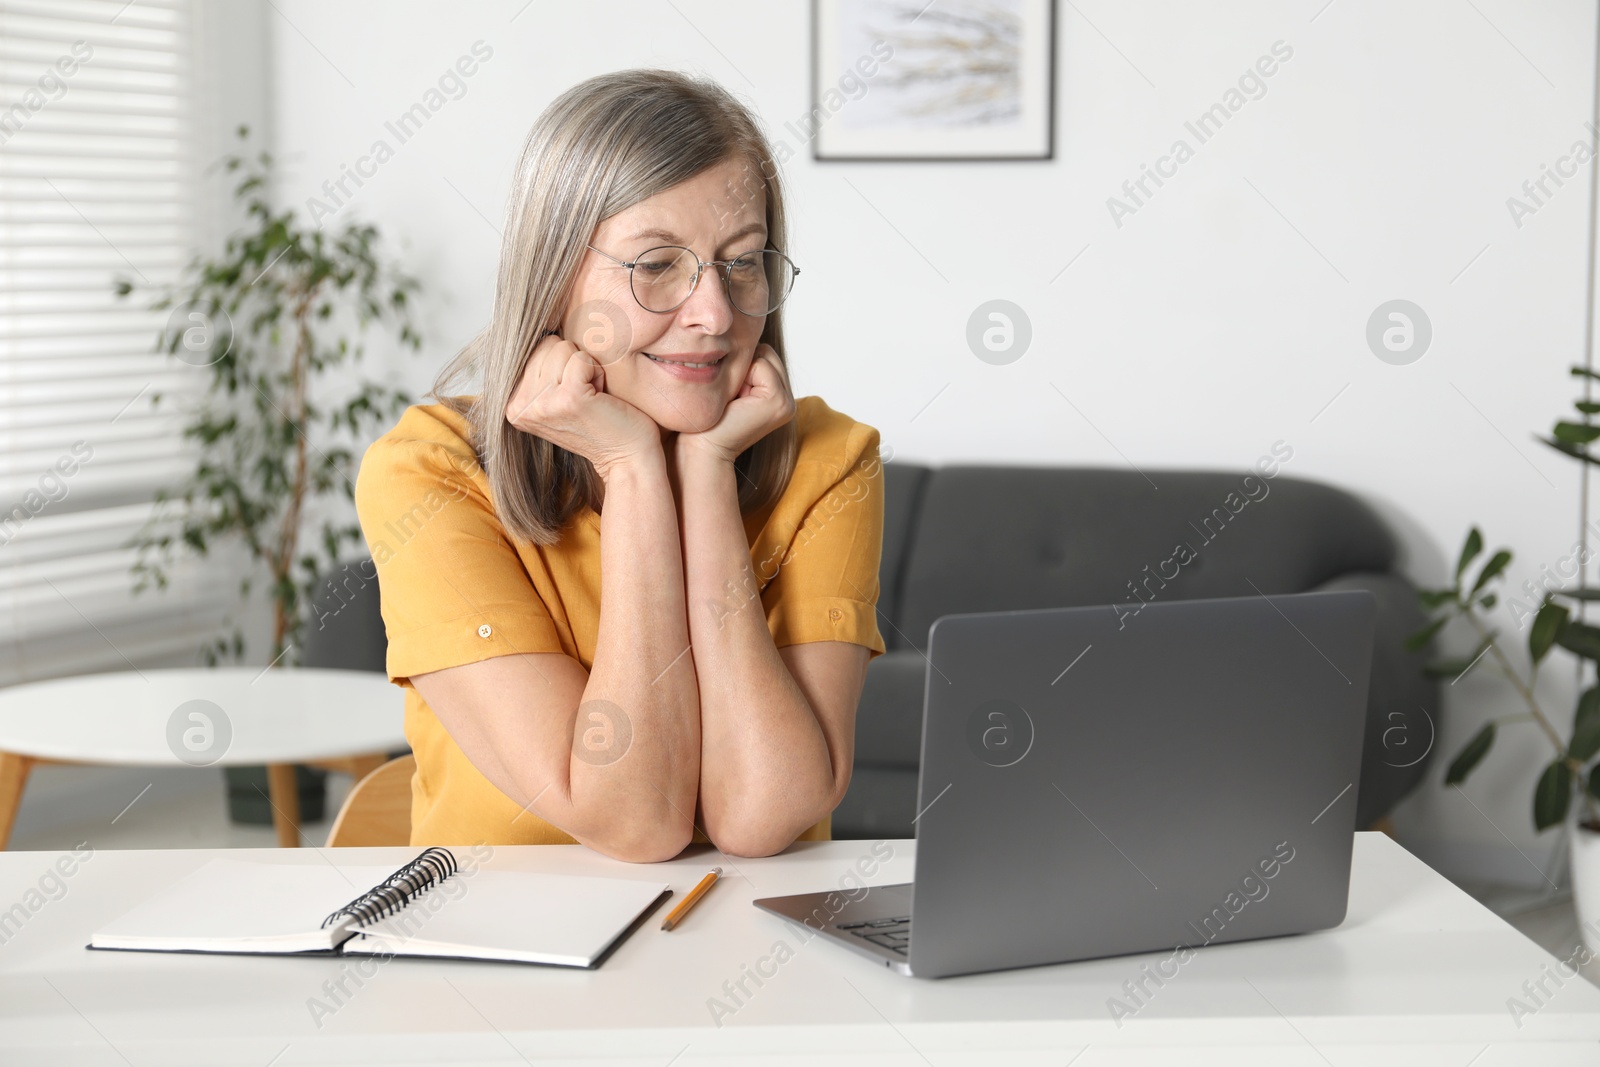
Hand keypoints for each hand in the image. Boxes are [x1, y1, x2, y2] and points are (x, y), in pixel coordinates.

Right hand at [504, 330, 661, 478]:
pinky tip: (600, 399)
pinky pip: (582, 358)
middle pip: (548, 345)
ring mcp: (541, 404)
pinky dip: (598, 374)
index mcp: (512, 404)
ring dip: (587, 369)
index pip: (534, 348)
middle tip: (585, 398)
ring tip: (592, 399)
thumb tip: (531, 322)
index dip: (562, 365)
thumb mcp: (557, 394)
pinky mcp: (568, 399)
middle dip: (574, 365)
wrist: (627, 457)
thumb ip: (540, 369)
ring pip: (564, 348)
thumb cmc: (600, 420)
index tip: (573, 396)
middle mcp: (518, 406)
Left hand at [675, 344, 795, 465]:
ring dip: (742, 372)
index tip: (730, 395)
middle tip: (731, 397)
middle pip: (766, 352)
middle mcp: (789, 400)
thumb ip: (743, 365)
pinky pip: (760, 365)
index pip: (764, 354)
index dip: (741, 365)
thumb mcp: (730, 386)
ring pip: (764, 356)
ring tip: (733, 400)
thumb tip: (741, 331)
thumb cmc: (708, 419)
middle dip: (743, 366)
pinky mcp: (779, 402)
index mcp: (779, 396)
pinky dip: (742, 377)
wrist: (702, 448)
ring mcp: (787, 402)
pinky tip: (735, 402)